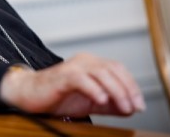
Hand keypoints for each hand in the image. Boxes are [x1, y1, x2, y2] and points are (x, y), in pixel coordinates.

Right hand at [0, 53, 145, 117]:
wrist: (29, 95)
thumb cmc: (58, 96)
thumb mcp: (90, 101)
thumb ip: (110, 104)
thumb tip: (130, 108)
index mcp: (92, 64)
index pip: (119, 69)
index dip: (132, 85)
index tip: (140, 105)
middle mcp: (84, 61)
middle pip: (113, 69)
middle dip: (128, 89)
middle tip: (135, 107)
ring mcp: (73, 66)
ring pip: (101, 73)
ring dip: (116, 91)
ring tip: (123, 106)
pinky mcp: (63, 76)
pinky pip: (81, 79)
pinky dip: (94, 89)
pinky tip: (101, 100)